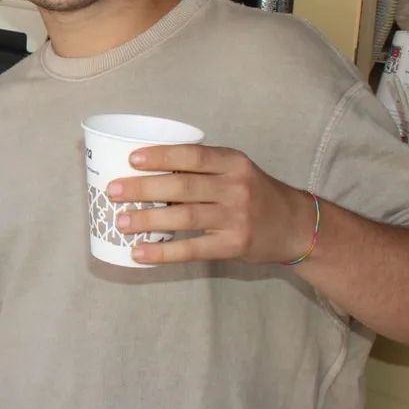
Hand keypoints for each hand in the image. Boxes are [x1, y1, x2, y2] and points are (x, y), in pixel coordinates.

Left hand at [107, 144, 314, 264]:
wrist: (295, 226)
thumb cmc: (254, 194)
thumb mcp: (236, 171)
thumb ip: (202, 170)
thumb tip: (146, 173)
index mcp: (233, 162)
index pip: (193, 155)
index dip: (161, 156)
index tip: (132, 159)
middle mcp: (235, 187)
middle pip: (182, 185)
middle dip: (143, 188)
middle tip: (113, 191)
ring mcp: (235, 217)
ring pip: (183, 217)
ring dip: (147, 219)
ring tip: (121, 222)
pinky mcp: (233, 245)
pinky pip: (192, 249)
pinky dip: (163, 252)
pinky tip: (140, 253)